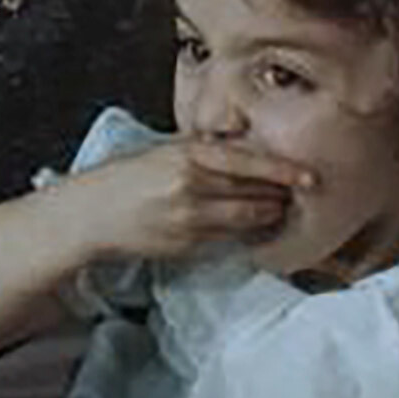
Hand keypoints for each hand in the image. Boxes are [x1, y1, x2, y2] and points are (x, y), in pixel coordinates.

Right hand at [85, 137, 312, 265]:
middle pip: (252, 192)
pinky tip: (246, 227)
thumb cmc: (123, 178)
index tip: (309, 176)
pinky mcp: (186, 245)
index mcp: (186, 156)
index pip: (247, 162)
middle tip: (296, 192)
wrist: (89, 214)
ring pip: (245, 219)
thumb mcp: (161, 152)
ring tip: (275, 209)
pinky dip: (241, 232)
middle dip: (278, 194)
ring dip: (266, 214)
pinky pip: (226, 238)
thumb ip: (200, 153)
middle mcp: (191, 187)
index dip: (283, 171)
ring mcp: (189, 220)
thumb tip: (242, 153)